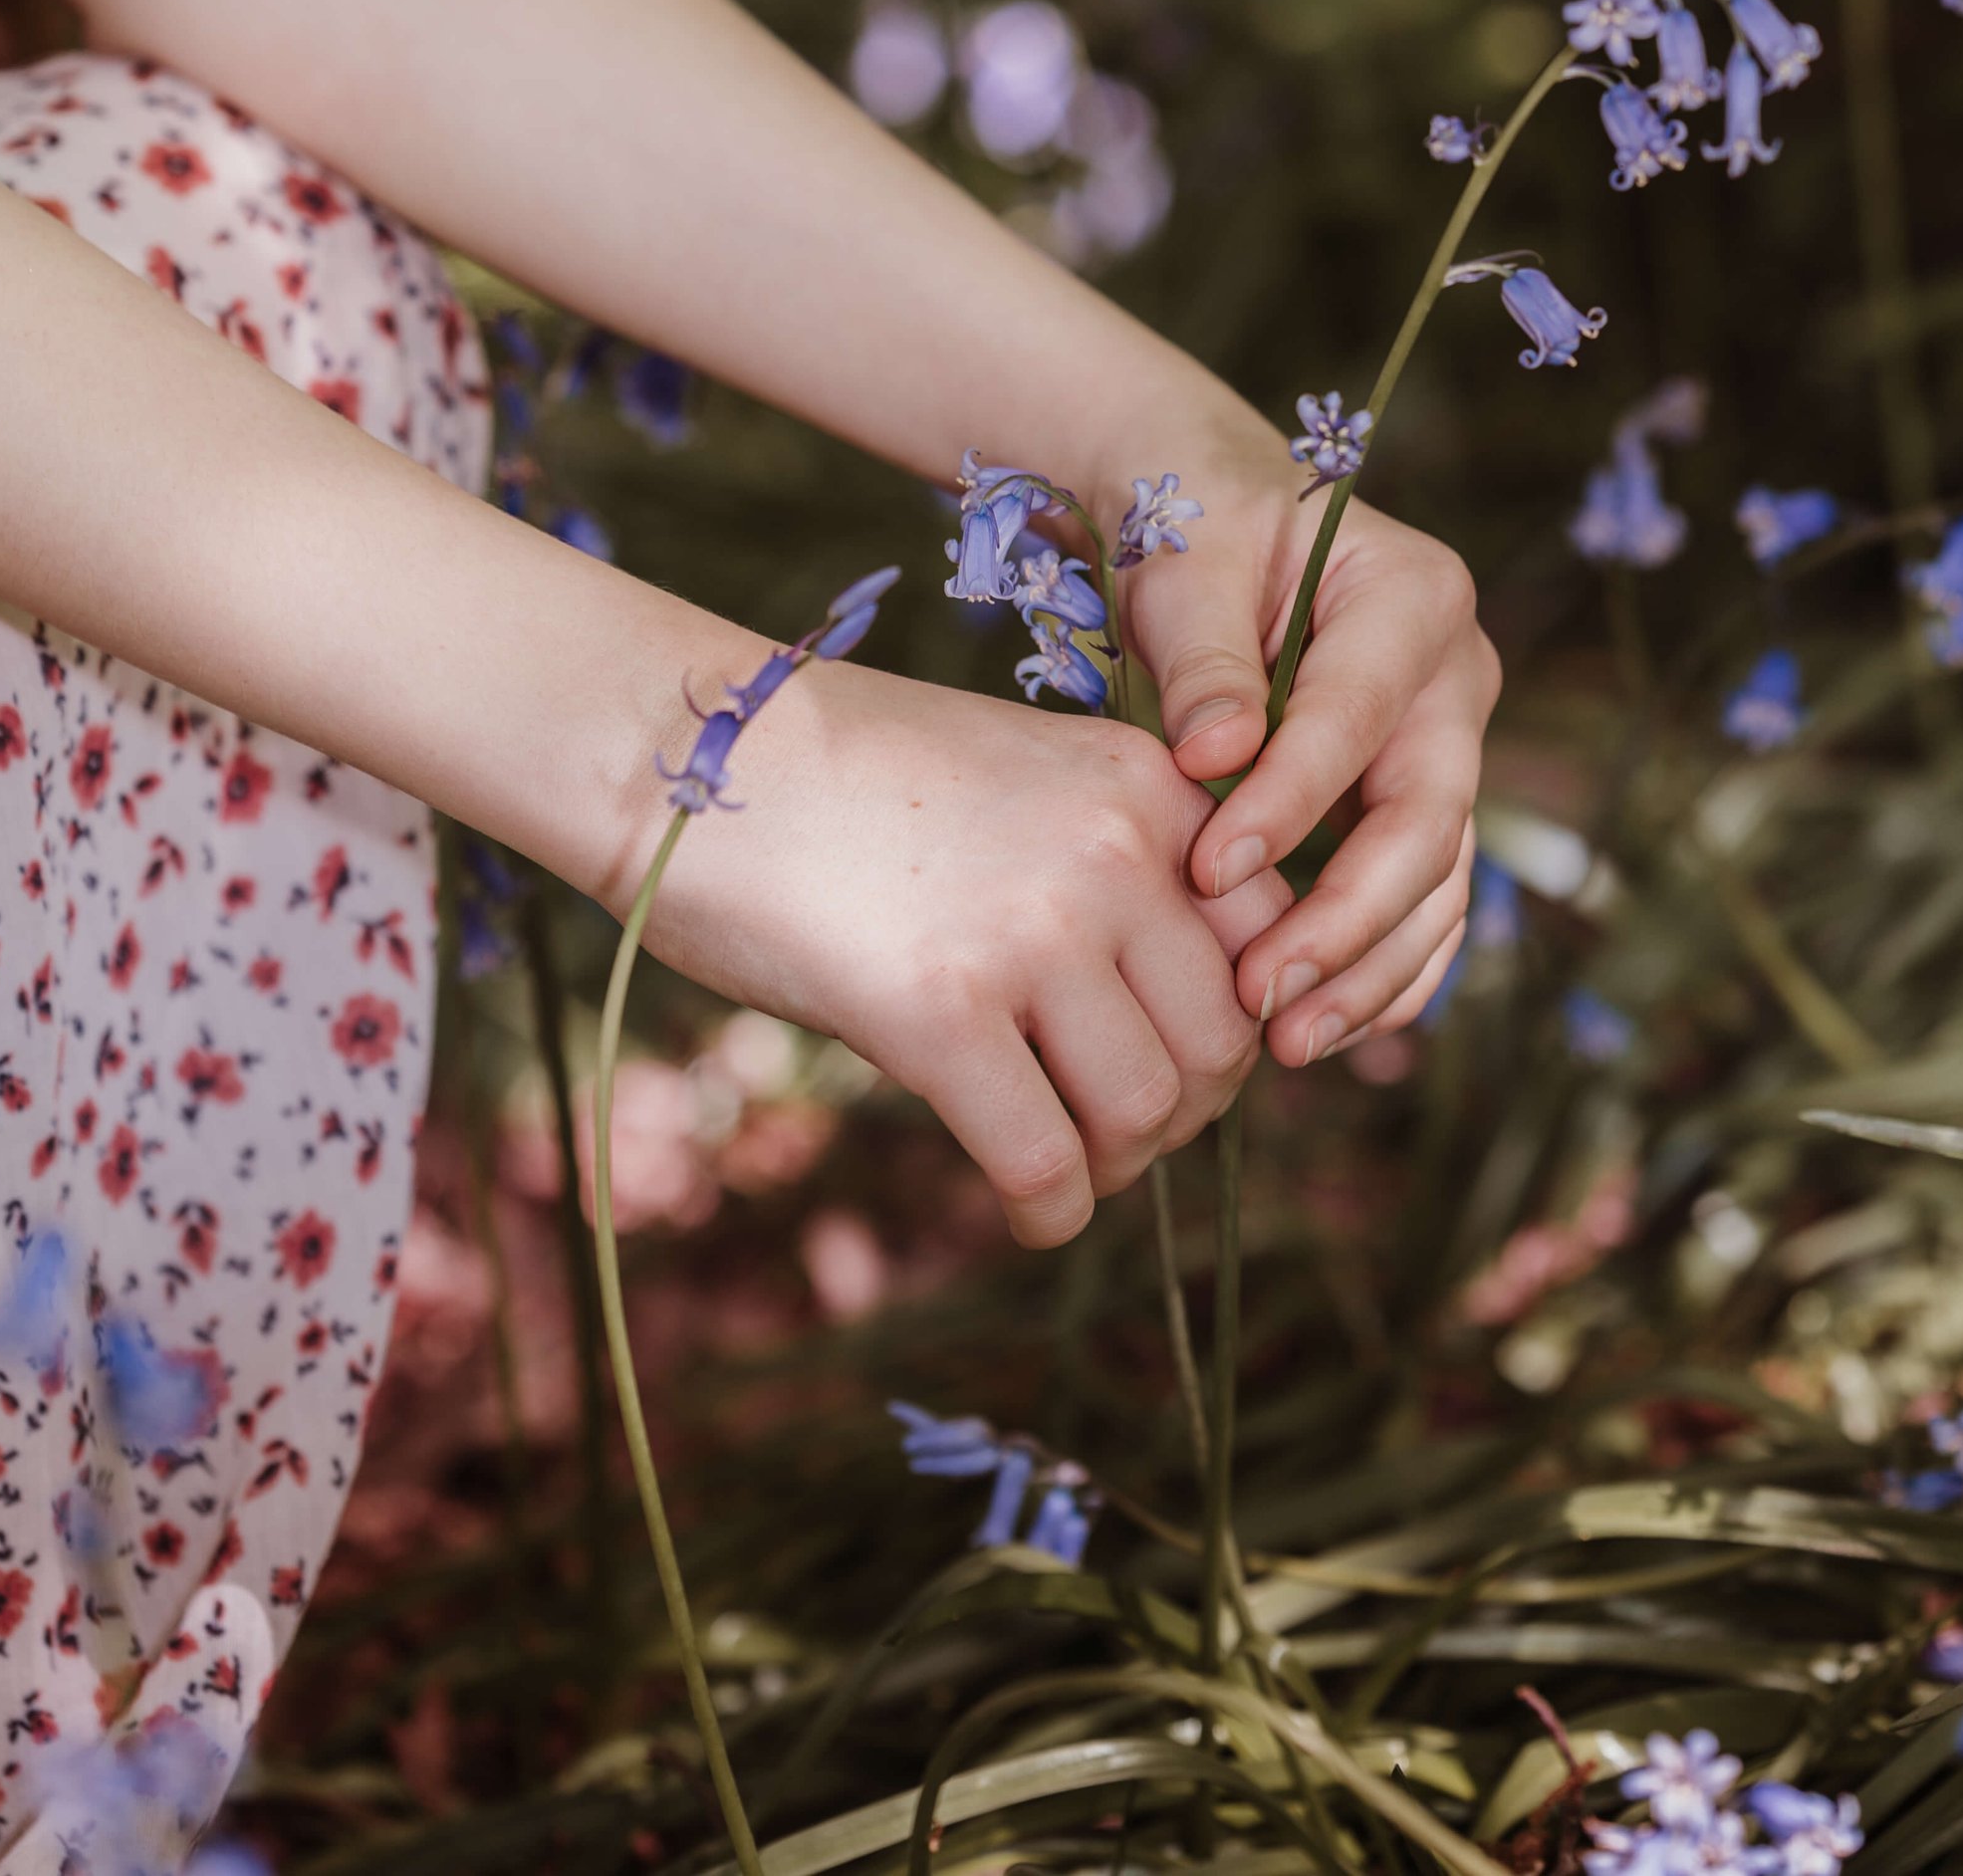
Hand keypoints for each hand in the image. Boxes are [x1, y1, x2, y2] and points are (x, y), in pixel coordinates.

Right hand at [624, 657, 1288, 1245]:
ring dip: (1117, 1165)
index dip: (1238, 1023)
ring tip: (1068, 1161)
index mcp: (1148, 785)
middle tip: (1121, 1128)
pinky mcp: (941, 1012)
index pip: (1268, 938)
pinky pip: (1045, 1161)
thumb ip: (1117, 867)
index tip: (1180, 1057)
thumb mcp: (1028, 777)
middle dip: (1184, 1111)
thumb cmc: (849, 774)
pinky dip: (1050, 1210)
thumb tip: (1184, 1014)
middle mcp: (1114, 850)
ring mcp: (1033, 930)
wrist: (693, 752)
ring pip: (1147, 1111)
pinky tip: (1027, 1209)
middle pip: (1222, 1043)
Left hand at [1117, 472, 1497, 1074]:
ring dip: (1369, 971)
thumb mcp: (1189, 562)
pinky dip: (1382, 972)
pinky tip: (1323, 1028)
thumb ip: (1206, 660)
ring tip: (1285, 1040)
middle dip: (1346, 921)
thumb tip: (1217, 763)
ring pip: (1437, 881)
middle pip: (1426, 820)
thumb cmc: (1198, 524)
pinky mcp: (1419, 801)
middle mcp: (1456, 678)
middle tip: (1259, 996)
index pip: (1356, 720)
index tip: (1207, 872)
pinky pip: (1424, 904)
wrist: (1216, 515)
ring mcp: (1448, 746)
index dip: (1288, 804)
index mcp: (1416, 597)